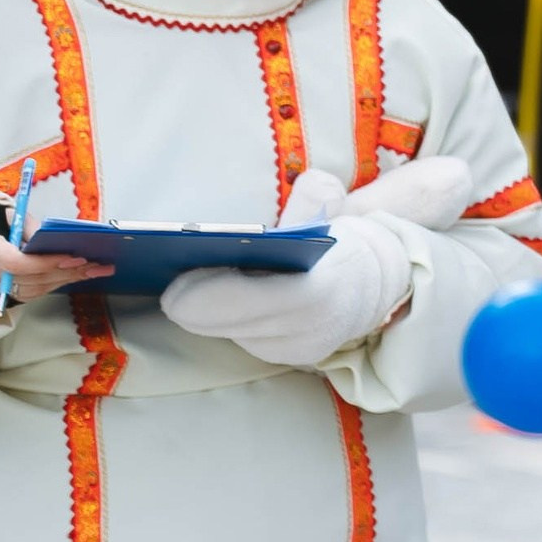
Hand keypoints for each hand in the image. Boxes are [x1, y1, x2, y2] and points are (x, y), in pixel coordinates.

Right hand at [0, 231, 110, 304]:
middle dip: (67, 271)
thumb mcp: (8, 216)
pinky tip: (76, 276)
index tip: (74, 256)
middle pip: (32, 278)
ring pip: (36, 289)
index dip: (46, 262)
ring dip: (68, 279)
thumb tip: (56, 237)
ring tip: (94, 270)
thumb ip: (30, 226)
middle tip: (96, 264)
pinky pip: (34, 293)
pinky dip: (57, 284)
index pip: (16, 263)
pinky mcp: (4, 293)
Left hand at [160, 214, 410, 366]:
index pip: (254, 302)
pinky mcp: (287, 358)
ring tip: (177, 287)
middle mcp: (312, 330)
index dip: (208, 296)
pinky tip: (205, 302)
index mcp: (324, 290)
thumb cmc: (342, 241)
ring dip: (202, 313)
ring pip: (228, 334)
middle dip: (193, 304)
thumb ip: (319, 196)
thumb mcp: (336, 208)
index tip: (174, 285)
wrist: (374, 283)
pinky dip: (221, 321)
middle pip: (231, 323)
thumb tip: (311, 183)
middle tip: (166, 283)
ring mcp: (299, 350)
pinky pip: (240, 339)